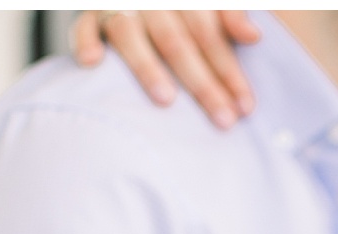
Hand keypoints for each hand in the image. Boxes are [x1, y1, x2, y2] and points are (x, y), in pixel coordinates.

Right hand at [71, 10, 259, 128]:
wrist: (144, 2)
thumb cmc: (183, 13)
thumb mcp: (210, 6)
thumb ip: (231, 16)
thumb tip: (254, 37)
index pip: (209, 33)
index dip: (229, 69)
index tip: (246, 106)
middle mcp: (152, 1)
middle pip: (177, 41)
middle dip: (202, 82)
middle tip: (222, 119)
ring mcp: (119, 5)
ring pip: (130, 33)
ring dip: (147, 67)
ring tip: (166, 100)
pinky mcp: (90, 14)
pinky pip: (83, 26)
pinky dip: (84, 41)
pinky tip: (91, 63)